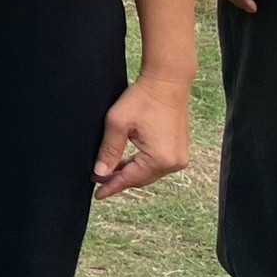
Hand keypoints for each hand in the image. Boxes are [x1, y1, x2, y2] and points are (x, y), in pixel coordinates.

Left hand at [95, 73, 191, 198]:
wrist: (167, 82)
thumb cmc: (143, 98)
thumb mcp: (117, 123)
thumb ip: (108, 150)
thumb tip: (100, 172)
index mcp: (160, 158)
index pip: (130, 179)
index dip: (111, 187)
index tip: (97, 194)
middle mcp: (174, 162)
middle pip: (140, 179)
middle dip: (118, 179)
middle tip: (97, 178)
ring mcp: (179, 157)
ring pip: (148, 172)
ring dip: (128, 172)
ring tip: (107, 170)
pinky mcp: (179, 150)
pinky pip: (156, 164)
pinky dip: (140, 164)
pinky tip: (124, 161)